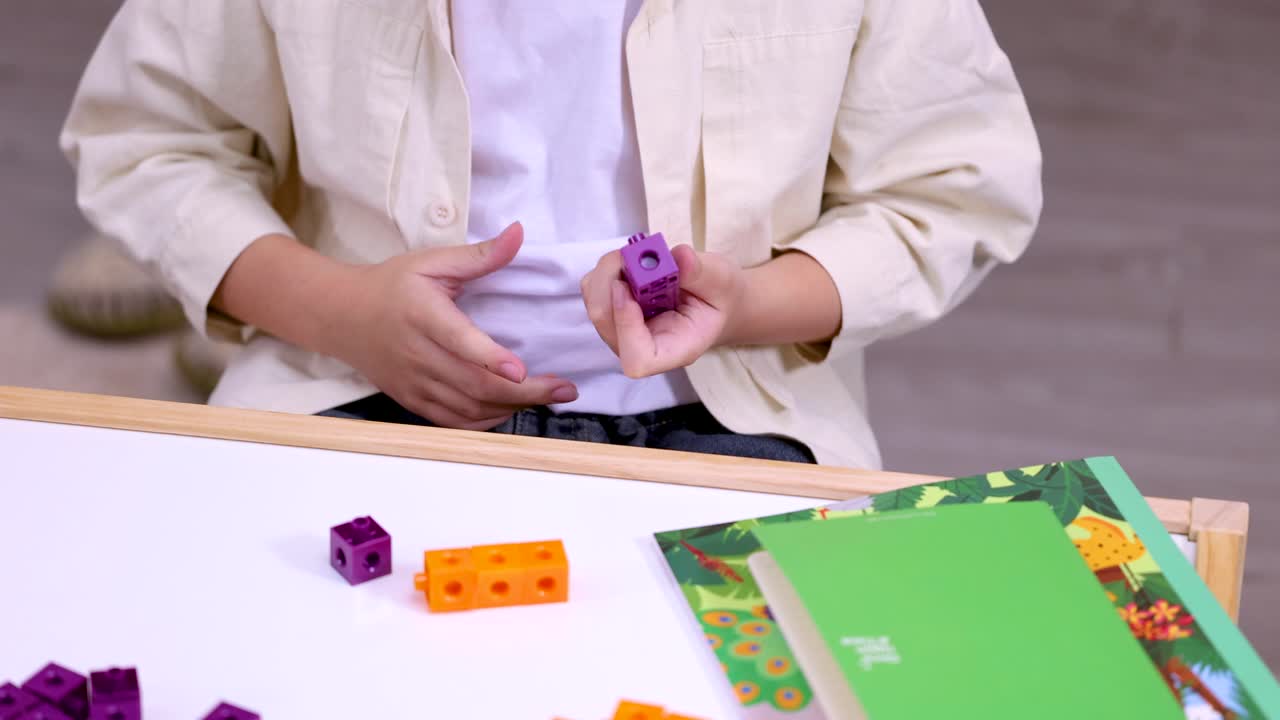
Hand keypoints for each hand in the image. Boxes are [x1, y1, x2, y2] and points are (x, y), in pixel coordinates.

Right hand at [329, 223, 577, 428]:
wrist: (341, 316)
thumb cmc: (392, 285)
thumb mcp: (432, 262)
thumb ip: (480, 255)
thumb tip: (519, 233)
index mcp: (423, 315)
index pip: (459, 341)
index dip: (490, 358)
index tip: (522, 370)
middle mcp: (417, 354)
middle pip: (473, 383)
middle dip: (524, 392)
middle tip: (564, 390)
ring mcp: (413, 383)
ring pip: (468, 408)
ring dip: (511, 407)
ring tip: (548, 398)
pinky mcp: (411, 400)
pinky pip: (453, 422)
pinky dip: (486, 421)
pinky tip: (510, 409)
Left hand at [581, 245, 745, 377]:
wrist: (714, 299)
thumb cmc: (719, 298)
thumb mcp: (722, 281)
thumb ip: (702, 272)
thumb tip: (679, 256)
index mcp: (674, 349)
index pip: (637, 359)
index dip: (626, 326)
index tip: (629, 289)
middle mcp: (641, 345)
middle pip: (606, 325)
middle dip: (613, 282)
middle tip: (635, 255)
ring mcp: (622, 330)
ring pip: (596, 304)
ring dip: (609, 271)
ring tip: (639, 257)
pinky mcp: (612, 311)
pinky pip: (594, 290)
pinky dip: (609, 269)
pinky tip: (633, 263)